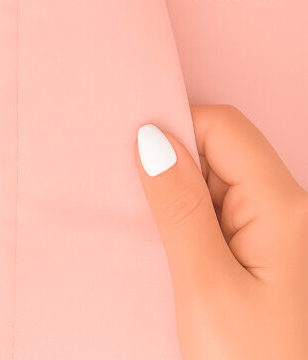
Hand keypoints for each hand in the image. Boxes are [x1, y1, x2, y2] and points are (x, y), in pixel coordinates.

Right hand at [135, 105, 307, 359]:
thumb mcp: (206, 288)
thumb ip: (180, 209)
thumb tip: (152, 142)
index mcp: (283, 208)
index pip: (224, 129)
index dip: (176, 127)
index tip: (131, 148)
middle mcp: (284, 209)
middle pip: (220, 149)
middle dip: (171, 160)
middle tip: (129, 189)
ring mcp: (272, 229)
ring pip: (214, 178)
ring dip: (175, 190)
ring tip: (146, 221)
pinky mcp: (258, 247)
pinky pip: (216, 209)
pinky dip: (185, 213)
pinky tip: (164, 236)